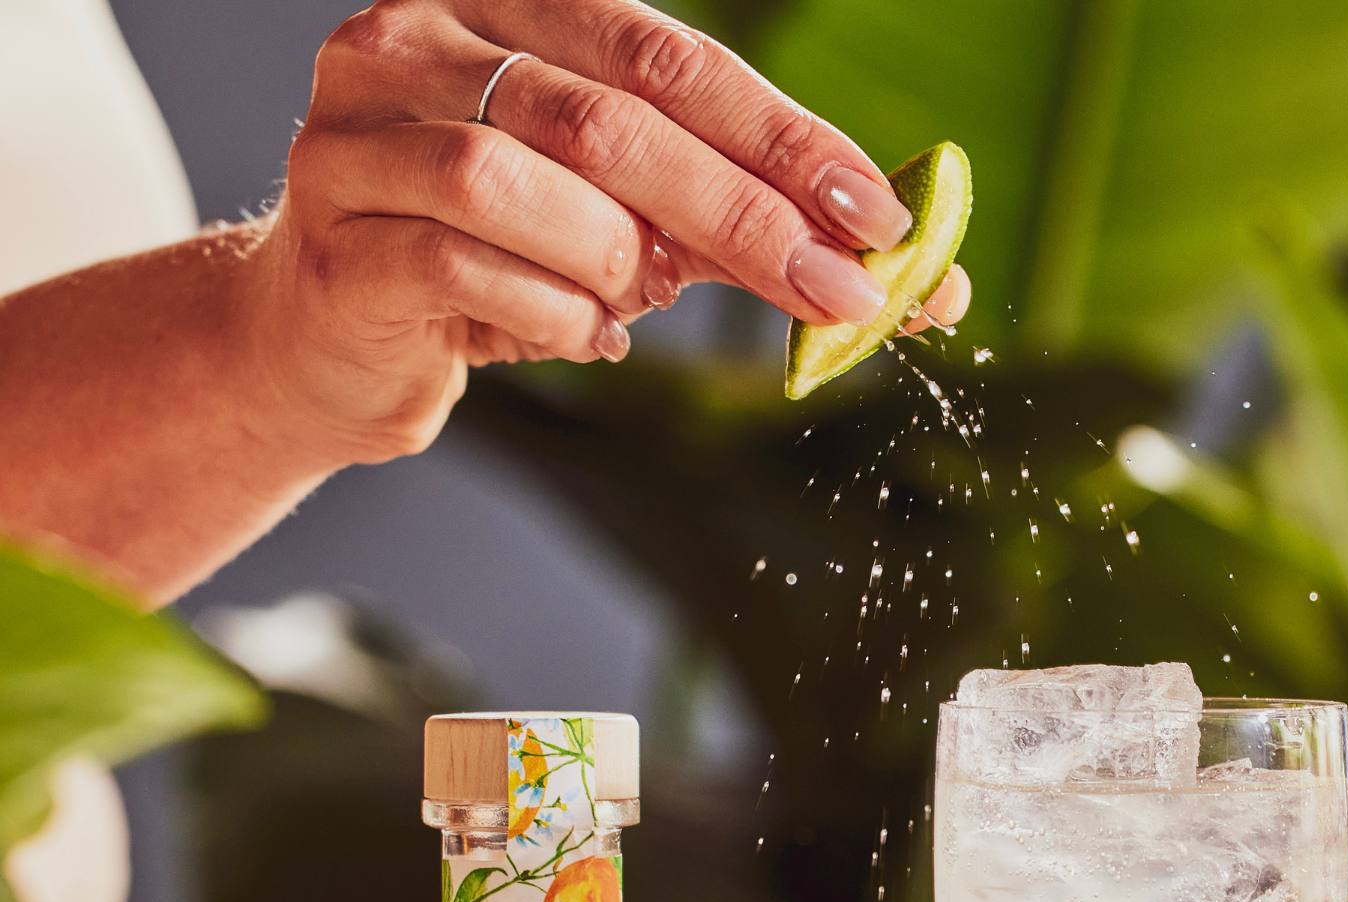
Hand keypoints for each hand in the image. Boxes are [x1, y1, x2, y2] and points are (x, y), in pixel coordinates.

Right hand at [238, 0, 970, 463]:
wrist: (340, 330)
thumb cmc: (503, 262)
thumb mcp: (637, 227)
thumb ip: (749, 234)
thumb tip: (918, 283)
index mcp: (509, 6)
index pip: (668, 57)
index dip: (783, 136)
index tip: (879, 215)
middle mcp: (423, 39)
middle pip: (612, 116)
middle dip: (747, 216)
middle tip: (839, 295)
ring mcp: (363, 131)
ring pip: (525, 185)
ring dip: (618, 266)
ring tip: (634, 301)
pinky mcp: (338, 234)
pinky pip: (469, 270)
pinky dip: (553, 316)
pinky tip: (577, 332)